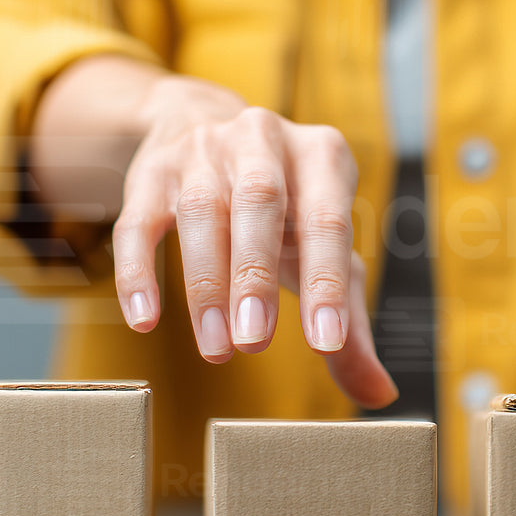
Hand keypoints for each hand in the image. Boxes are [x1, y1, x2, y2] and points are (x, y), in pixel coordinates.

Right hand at [110, 76, 397, 408]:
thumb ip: (349, 318)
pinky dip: (140, 272)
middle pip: (259, 202)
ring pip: (202, 212)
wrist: (203, 122)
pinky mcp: (151, 172)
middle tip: (253, 345)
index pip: (327, 221)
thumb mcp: (321, 247)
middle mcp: (263, 139)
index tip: (324, 344)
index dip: (326, 283)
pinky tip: (146, 319)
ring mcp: (203, 150)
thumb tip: (378, 393)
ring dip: (206, 284)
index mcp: (320, 155)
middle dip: (255, 277)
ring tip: (216, 348)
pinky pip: (138, 221)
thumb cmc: (283, 206)